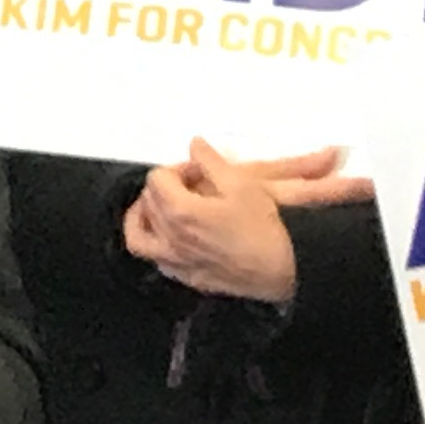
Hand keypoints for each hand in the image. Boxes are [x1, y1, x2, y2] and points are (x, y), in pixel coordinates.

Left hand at [123, 139, 367, 305]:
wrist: (285, 271)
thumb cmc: (265, 228)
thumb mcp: (242, 184)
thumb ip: (211, 162)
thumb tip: (194, 145)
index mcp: (179, 211)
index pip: (158, 179)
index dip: (177, 169)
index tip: (199, 170)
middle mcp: (169, 238)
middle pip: (148, 203)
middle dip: (164, 187)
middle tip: (188, 183)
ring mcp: (175, 262)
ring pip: (139, 237)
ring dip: (145, 217)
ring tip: (161, 208)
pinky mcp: (187, 278)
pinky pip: (157, 260)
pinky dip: (156, 244)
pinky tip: (173, 237)